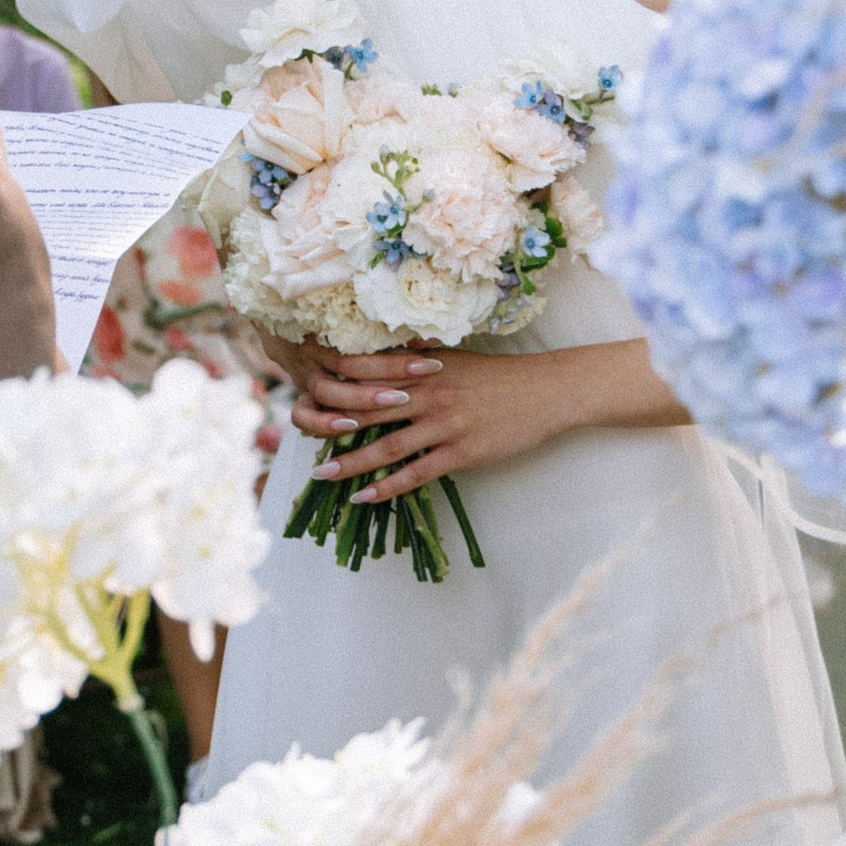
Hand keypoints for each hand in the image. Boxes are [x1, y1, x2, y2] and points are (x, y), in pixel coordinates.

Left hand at [261, 335, 684, 501]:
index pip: (366, 370)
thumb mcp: (457, 358)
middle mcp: (427, 392)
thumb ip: (419, 356)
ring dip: (350, 462)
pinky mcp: (461, 451)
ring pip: (385, 445)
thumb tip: (387, 349)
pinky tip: (365, 497)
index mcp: (423, 366)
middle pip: (366, 407)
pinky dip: (387, 487)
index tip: (305, 390)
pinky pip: (415, 473)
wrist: (549, 392)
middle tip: (297, 435)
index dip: (332, 381)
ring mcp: (443, 423)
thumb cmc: (501, 376)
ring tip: (322, 474)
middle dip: (329, 422)